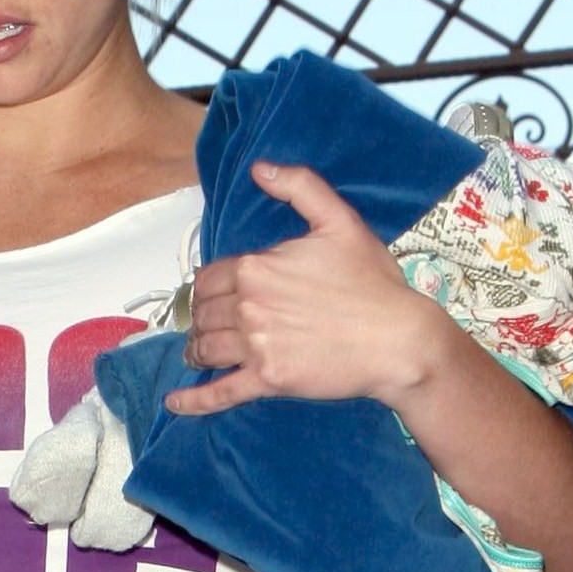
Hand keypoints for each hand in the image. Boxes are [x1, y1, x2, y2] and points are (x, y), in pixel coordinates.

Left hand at [165, 161, 445, 417]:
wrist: (398, 339)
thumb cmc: (372, 282)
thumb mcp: (340, 221)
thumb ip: (300, 187)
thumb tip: (261, 168)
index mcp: (256, 267)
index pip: (209, 277)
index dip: (208, 286)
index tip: (212, 294)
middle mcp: (248, 306)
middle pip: (203, 313)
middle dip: (202, 318)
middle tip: (206, 324)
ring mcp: (255, 346)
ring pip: (206, 348)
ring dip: (197, 350)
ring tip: (197, 353)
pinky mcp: (267, 381)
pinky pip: (219, 393)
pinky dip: (193, 400)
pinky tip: (174, 403)